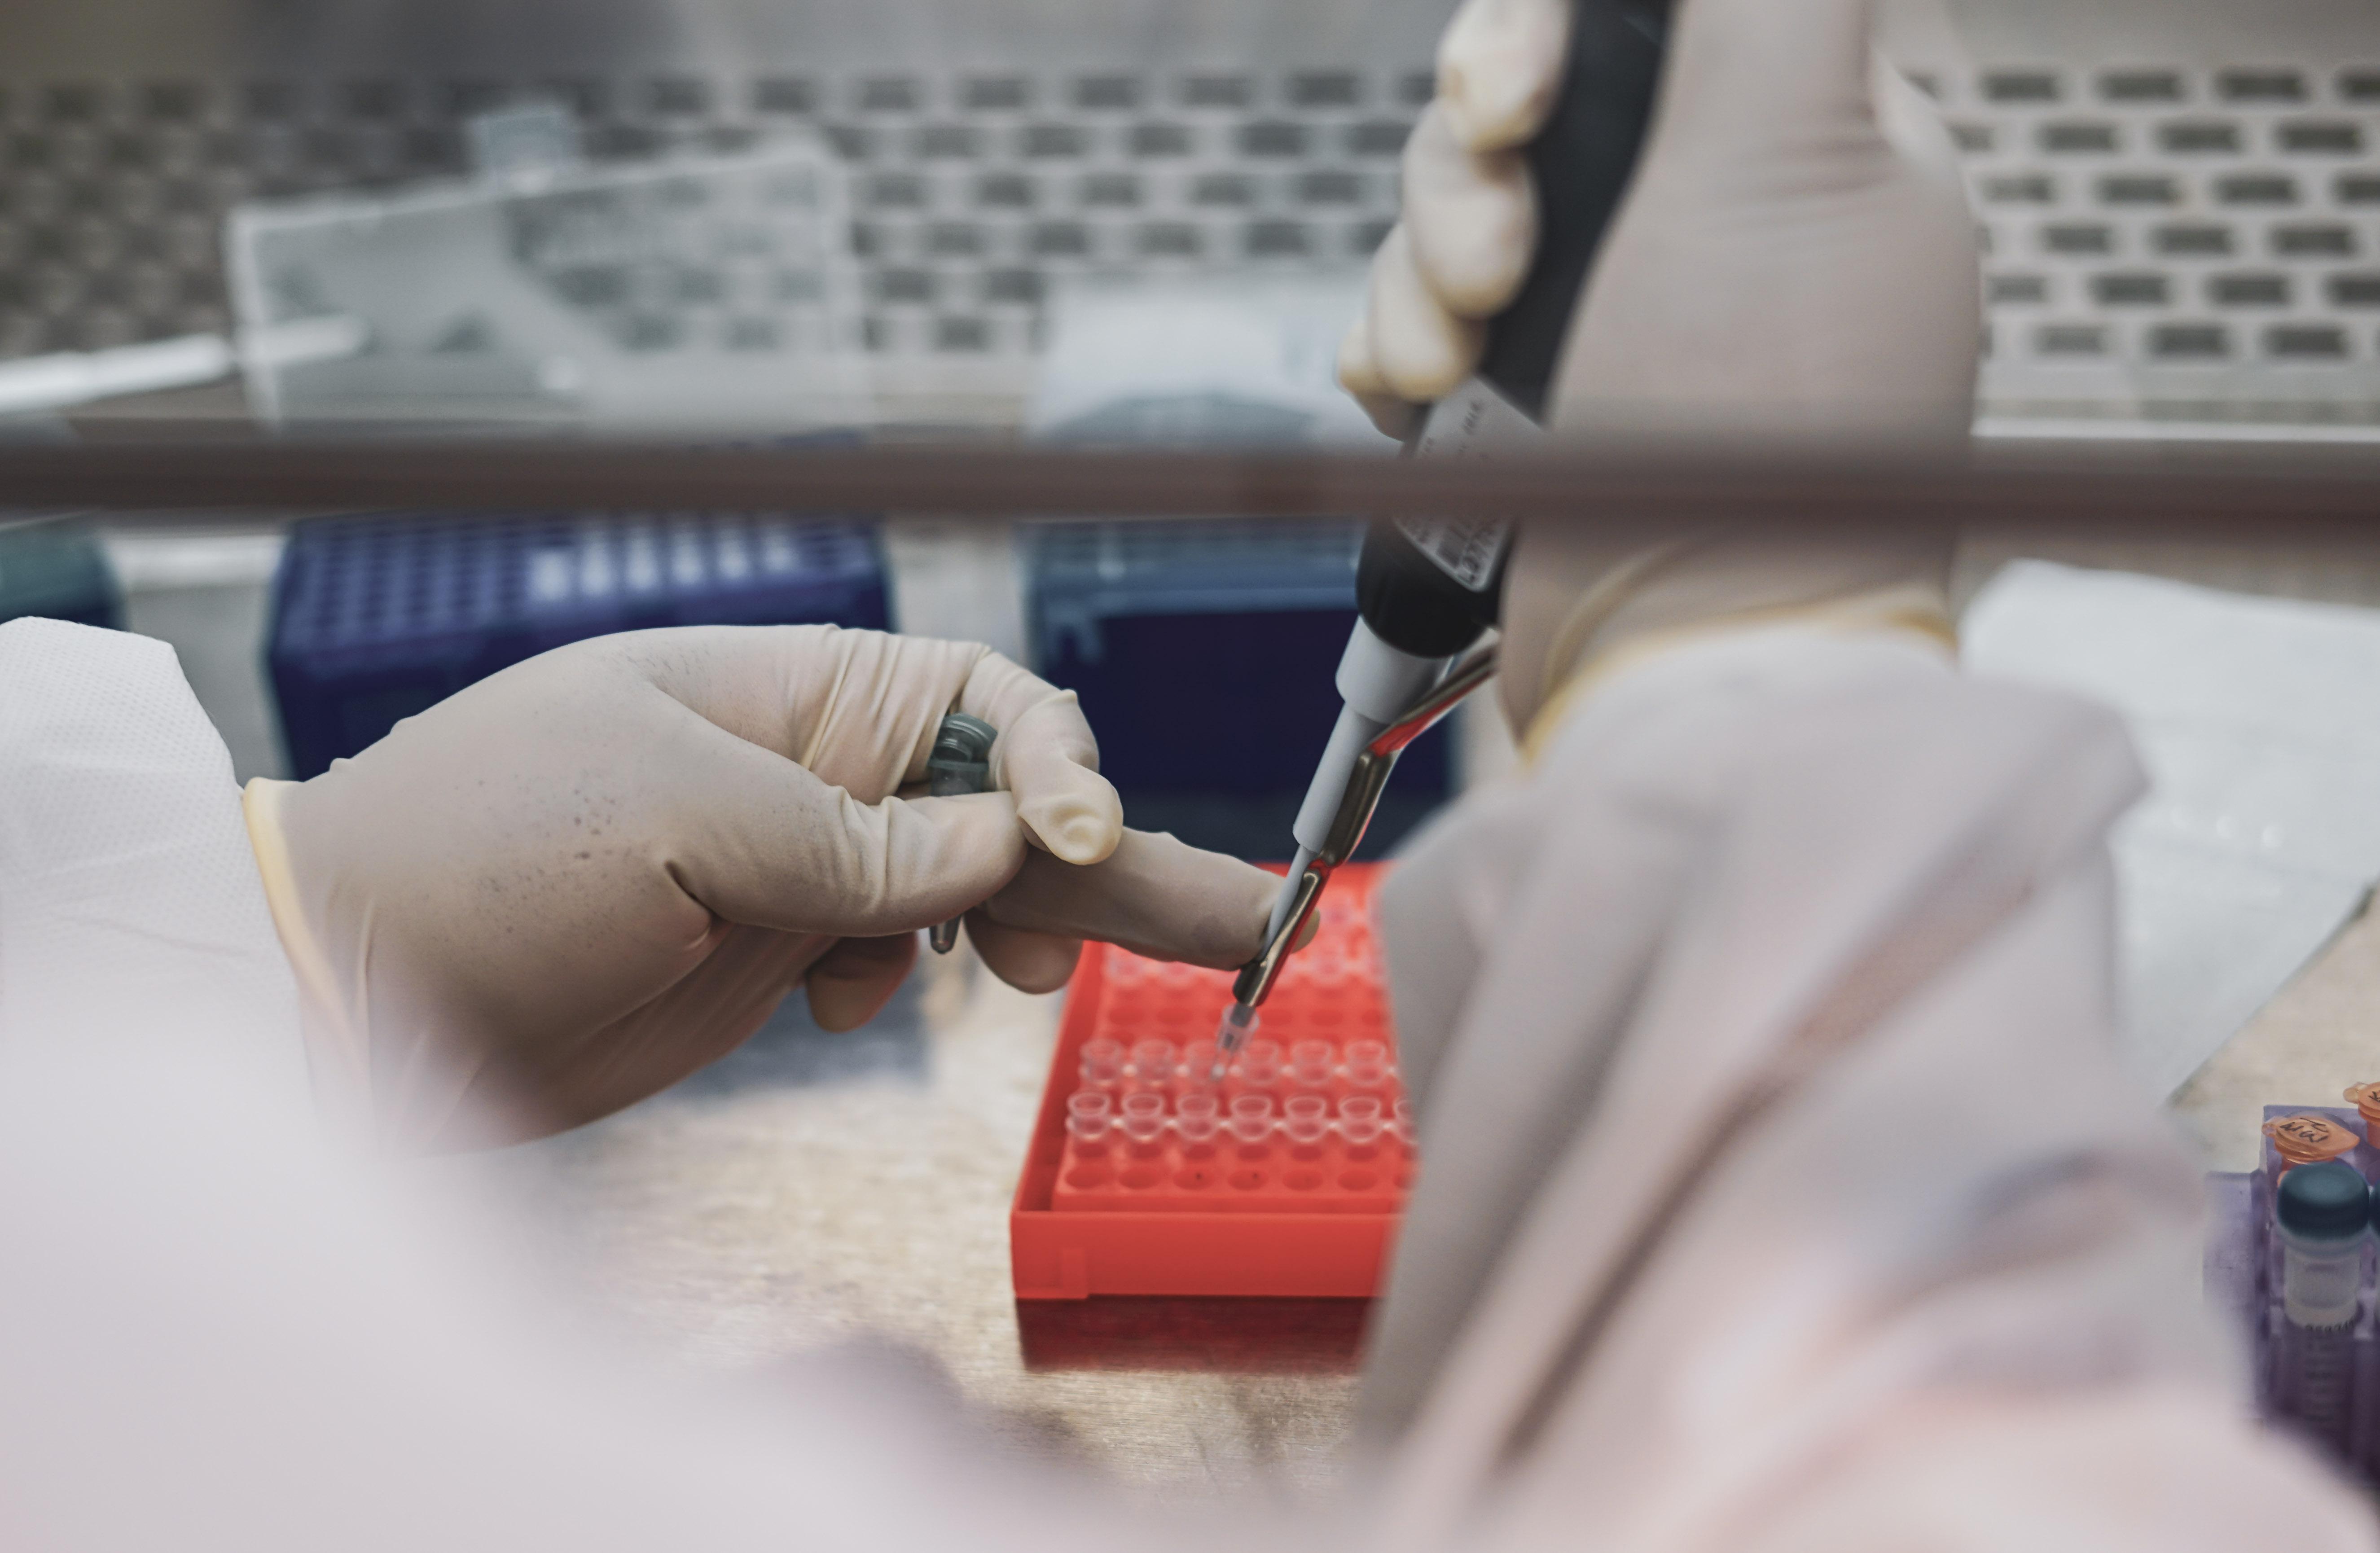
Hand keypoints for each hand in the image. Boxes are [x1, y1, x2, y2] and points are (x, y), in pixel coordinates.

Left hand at [243, 626, 1284, 1146]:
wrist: (351, 982)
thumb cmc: (485, 853)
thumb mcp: (683, 819)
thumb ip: (859, 843)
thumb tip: (999, 856)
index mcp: (789, 690)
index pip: (976, 704)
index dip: (1052, 763)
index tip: (1070, 841)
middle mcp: (805, 770)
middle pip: (1001, 805)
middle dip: (1111, 855)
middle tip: (1236, 918)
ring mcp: (791, 867)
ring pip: (962, 895)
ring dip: (1027, 932)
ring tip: (1043, 984)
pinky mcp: (765, 955)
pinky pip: (893, 960)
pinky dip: (908, 985)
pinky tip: (860, 1005)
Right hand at [1338, 0, 1979, 729]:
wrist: (1684, 673)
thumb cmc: (1757, 439)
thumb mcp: (1789, 145)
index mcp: (1804, 135)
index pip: (1641, 12)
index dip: (1541, 34)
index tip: (1510, 97)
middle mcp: (1708, 215)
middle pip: (1526, 99)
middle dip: (1465, 169)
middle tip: (1492, 264)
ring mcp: (1614, 317)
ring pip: (1454, 208)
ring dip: (1419, 273)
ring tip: (1451, 370)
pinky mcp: (1532, 408)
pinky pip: (1421, 320)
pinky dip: (1396, 352)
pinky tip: (1416, 404)